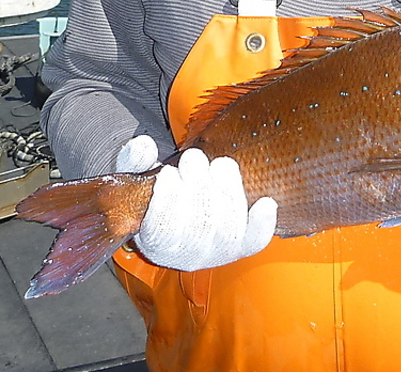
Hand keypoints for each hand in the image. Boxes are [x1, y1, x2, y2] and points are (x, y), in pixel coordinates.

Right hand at [115, 135, 276, 270]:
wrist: (183, 212)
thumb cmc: (159, 193)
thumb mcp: (139, 176)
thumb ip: (135, 161)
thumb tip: (143, 145)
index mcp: (155, 243)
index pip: (162, 231)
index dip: (166, 199)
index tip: (166, 174)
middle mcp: (186, 255)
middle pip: (199, 225)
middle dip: (196, 183)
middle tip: (191, 161)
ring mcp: (216, 252)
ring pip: (227, 226)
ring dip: (225, 188)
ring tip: (215, 166)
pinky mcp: (241, 246)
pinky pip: (254, 240)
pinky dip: (261, 224)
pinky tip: (265, 204)